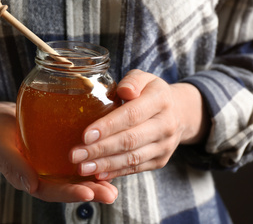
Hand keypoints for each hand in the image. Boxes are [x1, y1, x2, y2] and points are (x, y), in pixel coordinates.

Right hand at [0, 101, 117, 203]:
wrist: (2, 116)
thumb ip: (13, 165)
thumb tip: (31, 186)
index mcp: (32, 179)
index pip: (52, 191)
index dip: (69, 193)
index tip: (87, 193)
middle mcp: (48, 174)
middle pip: (71, 185)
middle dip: (92, 191)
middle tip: (110, 193)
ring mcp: (57, 162)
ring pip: (80, 172)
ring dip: (98, 177)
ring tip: (116, 182)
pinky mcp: (64, 147)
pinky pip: (82, 154)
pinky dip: (96, 155)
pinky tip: (111, 151)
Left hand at [70, 69, 208, 179]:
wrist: (178, 112)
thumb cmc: (149, 92)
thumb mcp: (143, 78)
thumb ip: (132, 81)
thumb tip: (124, 91)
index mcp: (160, 100)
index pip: (132, 115)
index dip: (108, 126)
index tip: (85, 135)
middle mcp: (166, 124)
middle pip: (130, 140)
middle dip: (100, 149)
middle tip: (75, 155)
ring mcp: (165, 145)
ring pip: (132, 158)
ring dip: (105, 164)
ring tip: (81, 167)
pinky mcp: (160, 161)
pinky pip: (136, 168)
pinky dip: (116, 172)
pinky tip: (97, 174)